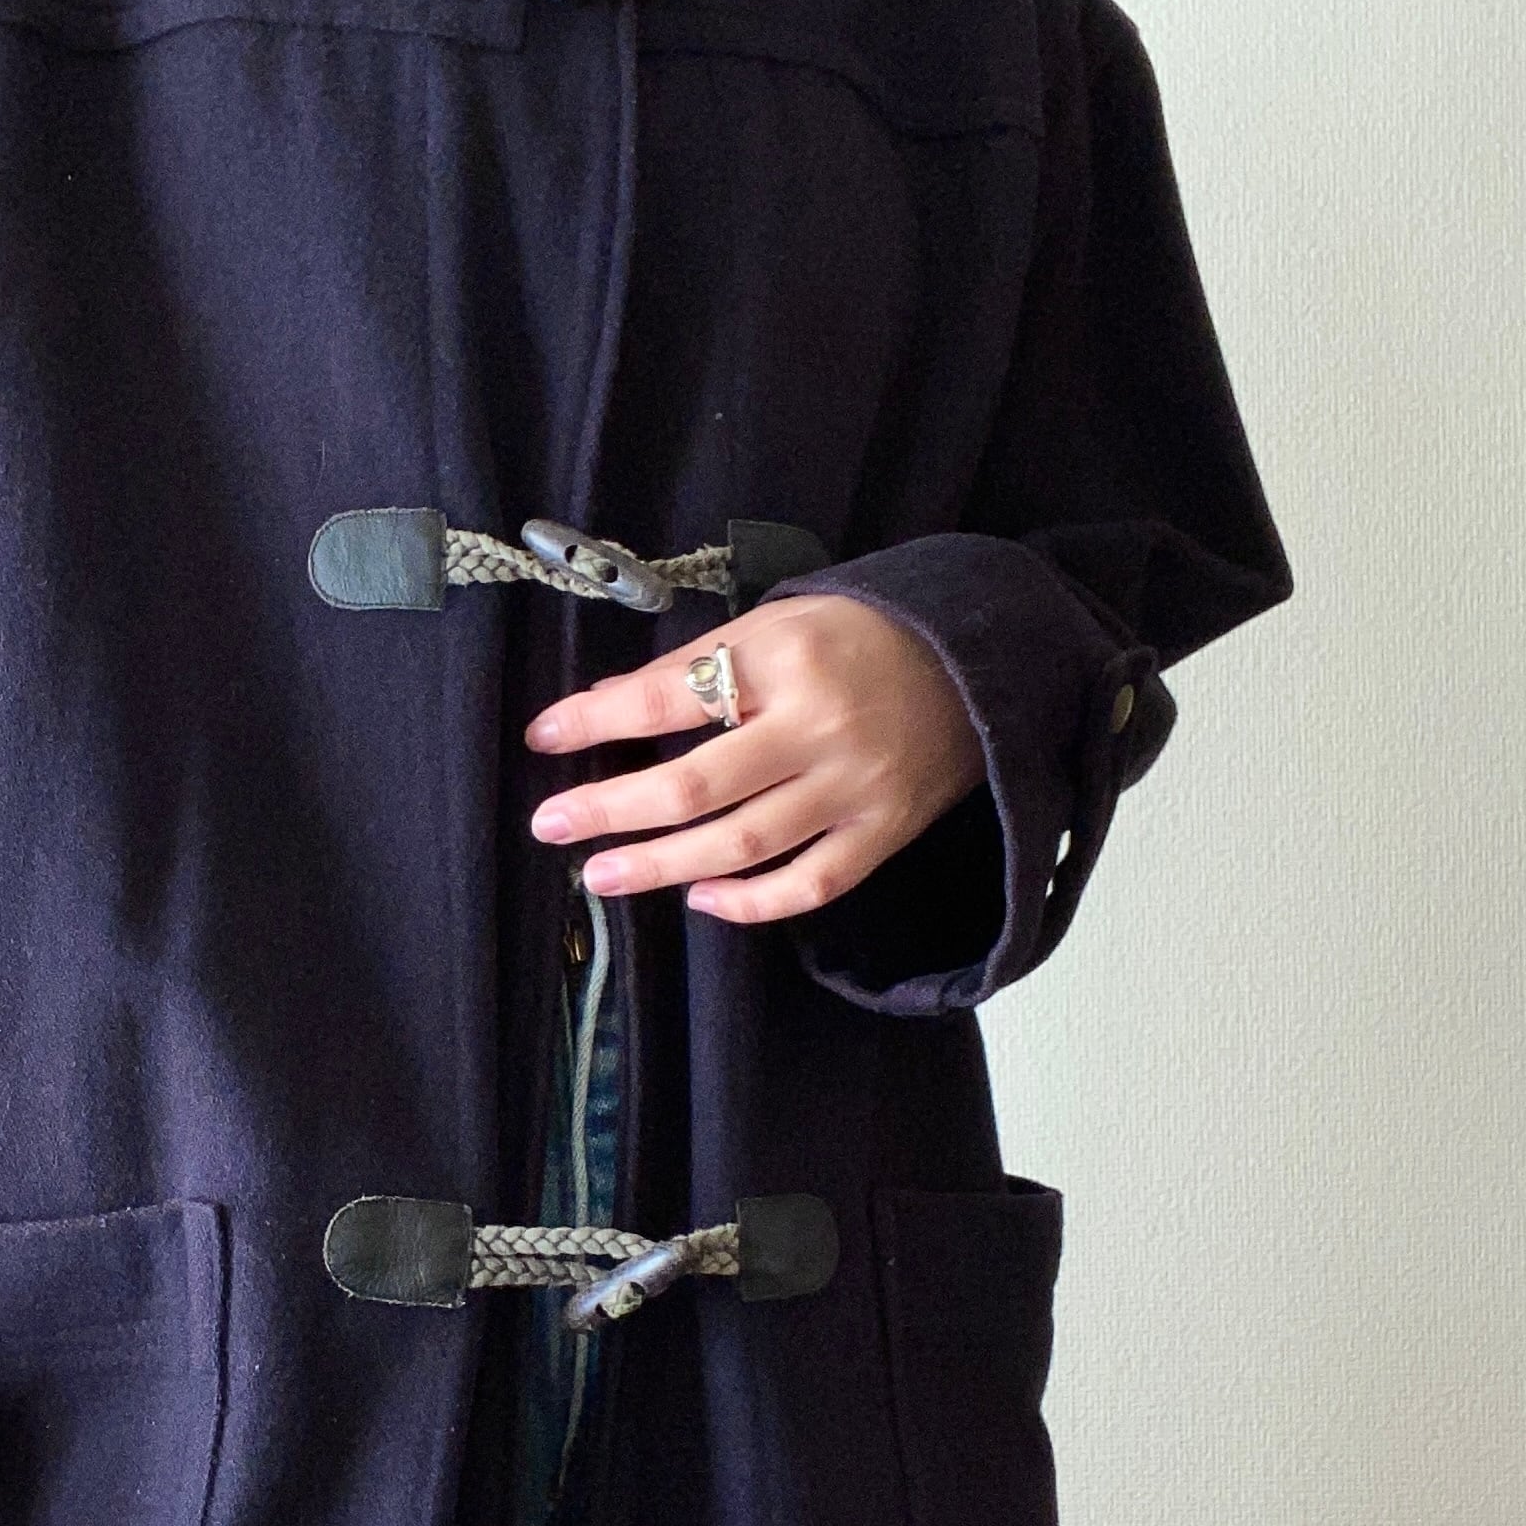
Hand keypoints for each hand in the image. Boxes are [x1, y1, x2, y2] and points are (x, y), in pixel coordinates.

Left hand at [523, 592, 984, 923]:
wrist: (979, 660)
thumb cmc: (861, 636)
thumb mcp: (776, 624)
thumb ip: (694, 665)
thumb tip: (605, 702)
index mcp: (785, 660)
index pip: (668, 698)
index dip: (596, 721)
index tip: (546, 737)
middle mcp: (818, 728)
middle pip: (695, 785)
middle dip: (611, 809)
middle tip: (551, 826)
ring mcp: (854, 788)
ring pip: (742, 844)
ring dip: (661, 866)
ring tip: (601, 875)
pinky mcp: (884, 832)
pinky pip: (810, 884)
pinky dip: (752, 902)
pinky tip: (701, 900)